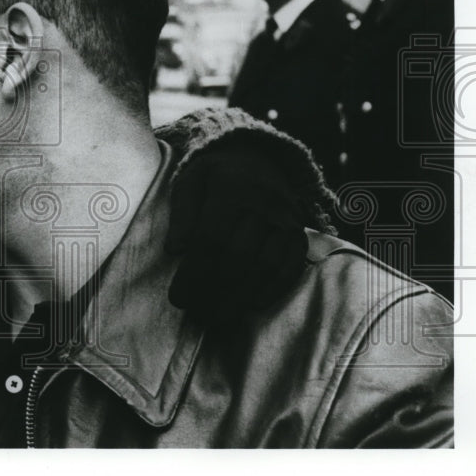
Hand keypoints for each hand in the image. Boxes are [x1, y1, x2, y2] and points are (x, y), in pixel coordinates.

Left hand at [166, 146, 308, 322]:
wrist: (257, 159)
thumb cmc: (215, 177)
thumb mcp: (190, 182)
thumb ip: (182, 214)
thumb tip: (175, 250)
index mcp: (231, 188)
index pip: (211, 238)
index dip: (194, 272)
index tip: (179, 297)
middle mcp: (264, 203)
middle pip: (239, 256)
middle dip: (214, 290)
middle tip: (196, 312)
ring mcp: (286, 219)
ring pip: (266, 265)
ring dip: (241, 296)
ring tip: (218, 315)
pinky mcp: (300, 233)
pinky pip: (291, 267)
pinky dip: (273, 290)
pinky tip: (251, 304)